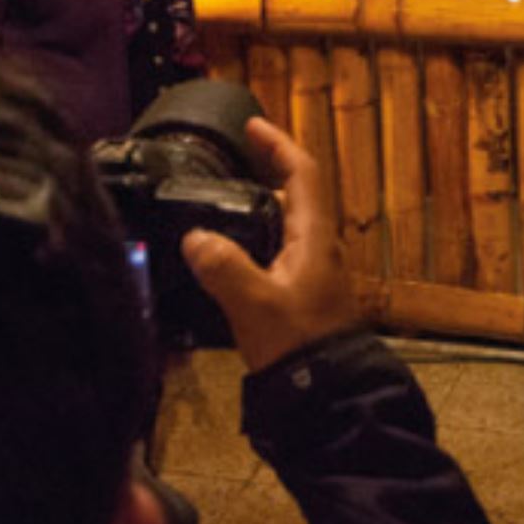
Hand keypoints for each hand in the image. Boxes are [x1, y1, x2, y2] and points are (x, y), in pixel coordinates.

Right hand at [182, 116, 358, 371]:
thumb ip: (224, 268)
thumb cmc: (298, 345)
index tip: (252, 125)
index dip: (278, 145)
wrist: (328, 398)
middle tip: (227, 162)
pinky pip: (275, 253)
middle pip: (293, 196)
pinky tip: (225, 257)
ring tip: (216, 204)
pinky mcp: (300, 297)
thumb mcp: (255, 304)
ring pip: (284, 227)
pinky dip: (252, 241)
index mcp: (313, 237)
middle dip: (263, 173)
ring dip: (255, 209)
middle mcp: (317, 248)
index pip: (302, 173)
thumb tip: (195, 238)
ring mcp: (311, 273)